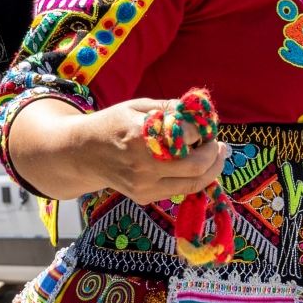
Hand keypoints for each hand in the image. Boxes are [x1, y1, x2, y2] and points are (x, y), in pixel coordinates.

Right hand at [84, 97, 227, 204]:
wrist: (83, 153)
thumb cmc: (113, 123)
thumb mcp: (138, 105)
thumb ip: (170, 109)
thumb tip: (199, 112)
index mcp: (141, 134)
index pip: (187, 135)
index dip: (202, 129)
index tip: (205, 124)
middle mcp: (143, 164)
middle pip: (196, 166)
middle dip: (215, 154)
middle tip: (219, 144)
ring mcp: (143, 185)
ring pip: (192, 184)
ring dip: (211, 169)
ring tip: (217, 155)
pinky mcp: (144, 197)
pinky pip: (179, 190)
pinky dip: (194, 178)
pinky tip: (197, 165)